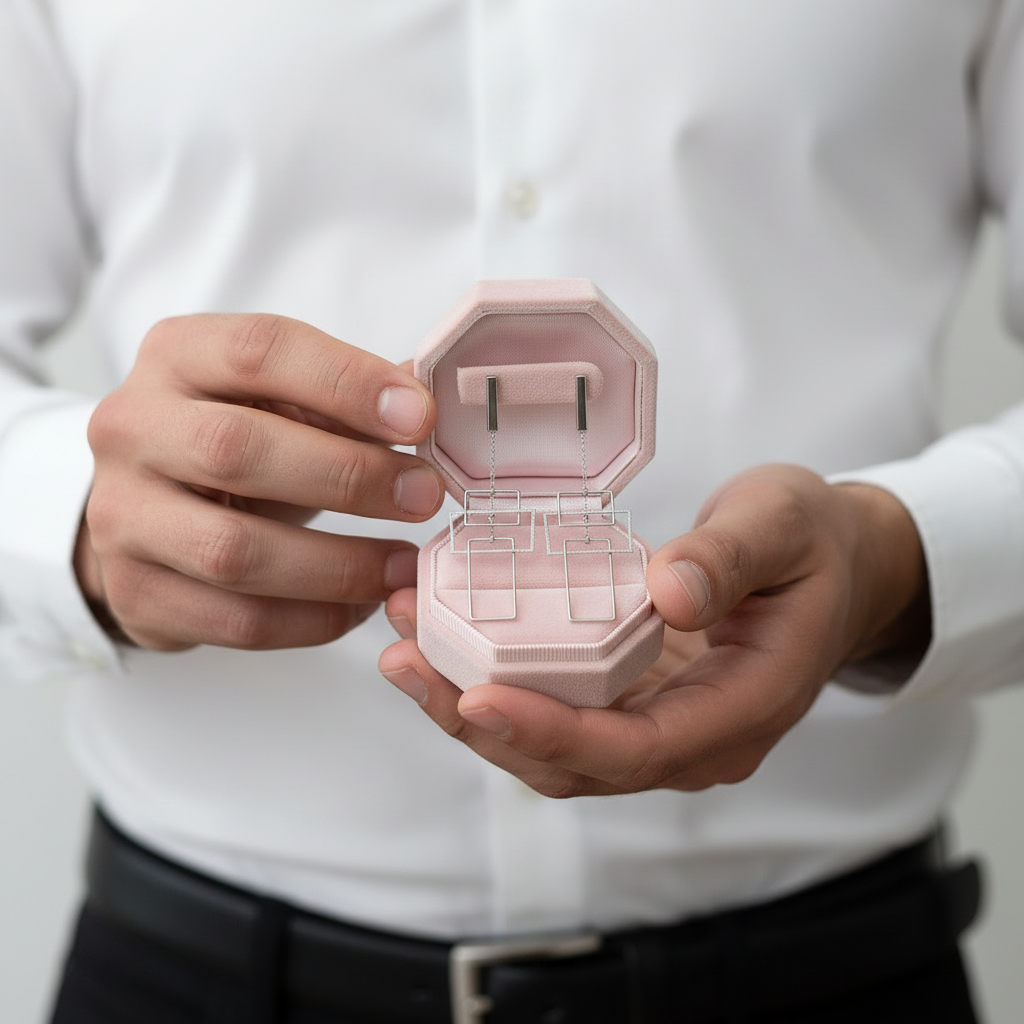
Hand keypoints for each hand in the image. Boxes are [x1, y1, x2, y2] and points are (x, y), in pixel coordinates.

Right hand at [75, 313, 443, 649]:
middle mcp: (133, 428)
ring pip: (235, 551)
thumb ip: (349, 393)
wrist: (151, 508)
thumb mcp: (282, 398)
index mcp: (177, 356)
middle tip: (425, 496)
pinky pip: (236, 620)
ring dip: (339, 566)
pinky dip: (313, 620)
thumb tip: (436, 397)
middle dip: (349, 477)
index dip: (347, 382)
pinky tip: (361, 605)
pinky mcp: (136, 593)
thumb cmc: (236, 441)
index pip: (259, 351)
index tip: (420, 418)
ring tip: (405, 567)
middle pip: (237, 450)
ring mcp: (122, 517)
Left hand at [378, 464, 929, 795]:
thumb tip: (667, 594)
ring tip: (402, 647)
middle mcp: (696, 738)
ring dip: (470, 709)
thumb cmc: (812, 544)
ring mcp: (662, 726)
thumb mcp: (782, 525)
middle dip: (480, 724)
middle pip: (574, 765)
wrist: (835, 566)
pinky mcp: (634, 702)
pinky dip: (496, 684)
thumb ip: (730, 558)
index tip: (475, 697)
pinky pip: (557, 712)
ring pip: (553, 750)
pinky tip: (445, 639)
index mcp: (743, 708)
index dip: (553, 734)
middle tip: (404, 661)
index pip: (636, 750)